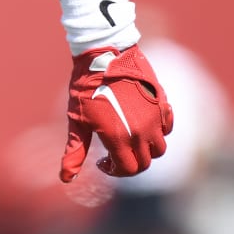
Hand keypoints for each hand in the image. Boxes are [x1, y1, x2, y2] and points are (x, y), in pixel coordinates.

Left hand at [60, 44, 173, 182]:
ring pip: (159, 148)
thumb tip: (65, 178)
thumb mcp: (77, 122)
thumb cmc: (85, 88)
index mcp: (120, 138)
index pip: (128, 169)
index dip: (114, 171)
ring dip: (145, 150)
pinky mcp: (162, 104)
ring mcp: (155, 118)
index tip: (102, 162)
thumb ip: (74, 151)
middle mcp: (142, 131)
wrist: (104, 55)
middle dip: (129, 164)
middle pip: (145, 162)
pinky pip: (167, 127)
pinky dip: (158, 132)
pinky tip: (141, 124)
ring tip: (127, 140)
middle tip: (113, 154)